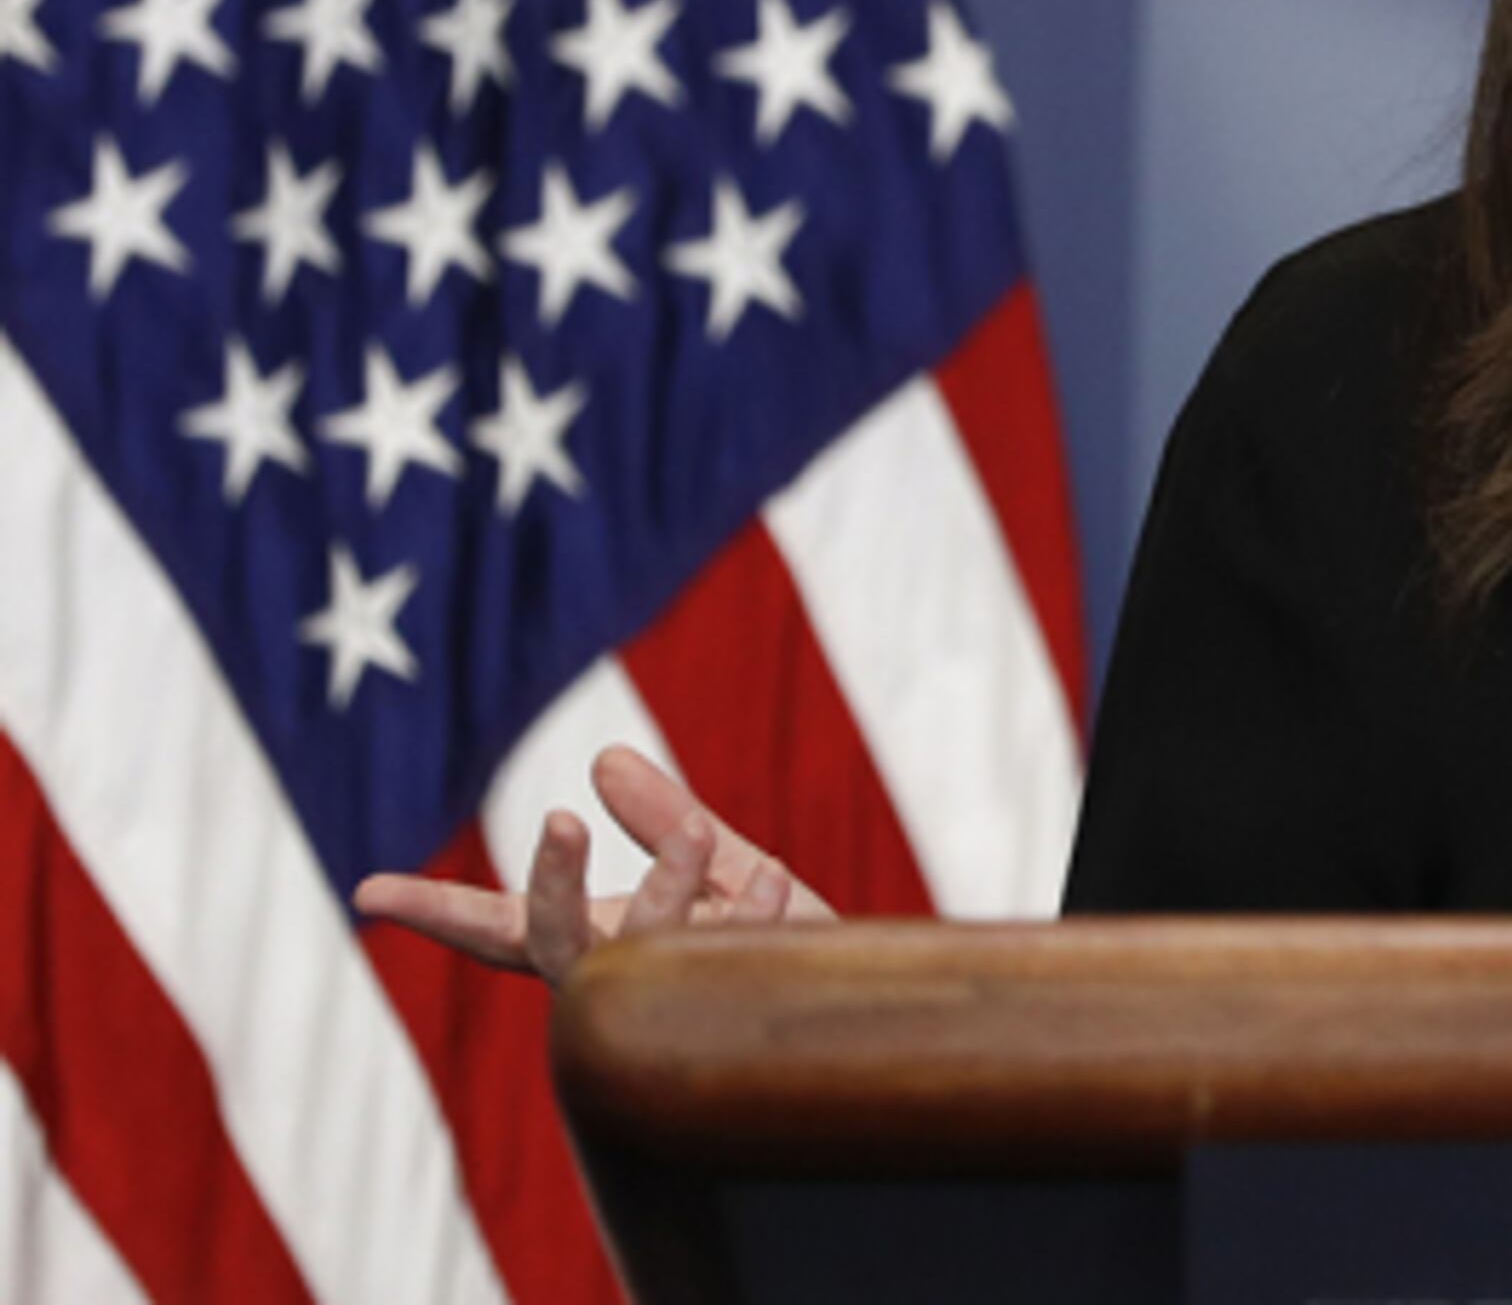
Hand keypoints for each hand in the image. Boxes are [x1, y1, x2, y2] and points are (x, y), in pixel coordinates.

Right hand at [351, 744, 835, 984]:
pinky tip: (777, 874)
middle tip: (556, 819)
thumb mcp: (724, 863)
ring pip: (638, 955)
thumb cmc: (794, 944)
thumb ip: (664, 818)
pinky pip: (731, 958)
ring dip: (664, 883)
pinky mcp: (739, 1017)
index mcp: (606, 947)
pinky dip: (755, 909)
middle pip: (551, 945)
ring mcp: (679, 1007)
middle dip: (550, 885)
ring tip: (694, 829)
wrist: (882, 1009)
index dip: (438, 910)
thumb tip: (603, 758)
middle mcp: (625, 987)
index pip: (505, 927)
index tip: (365, 893)